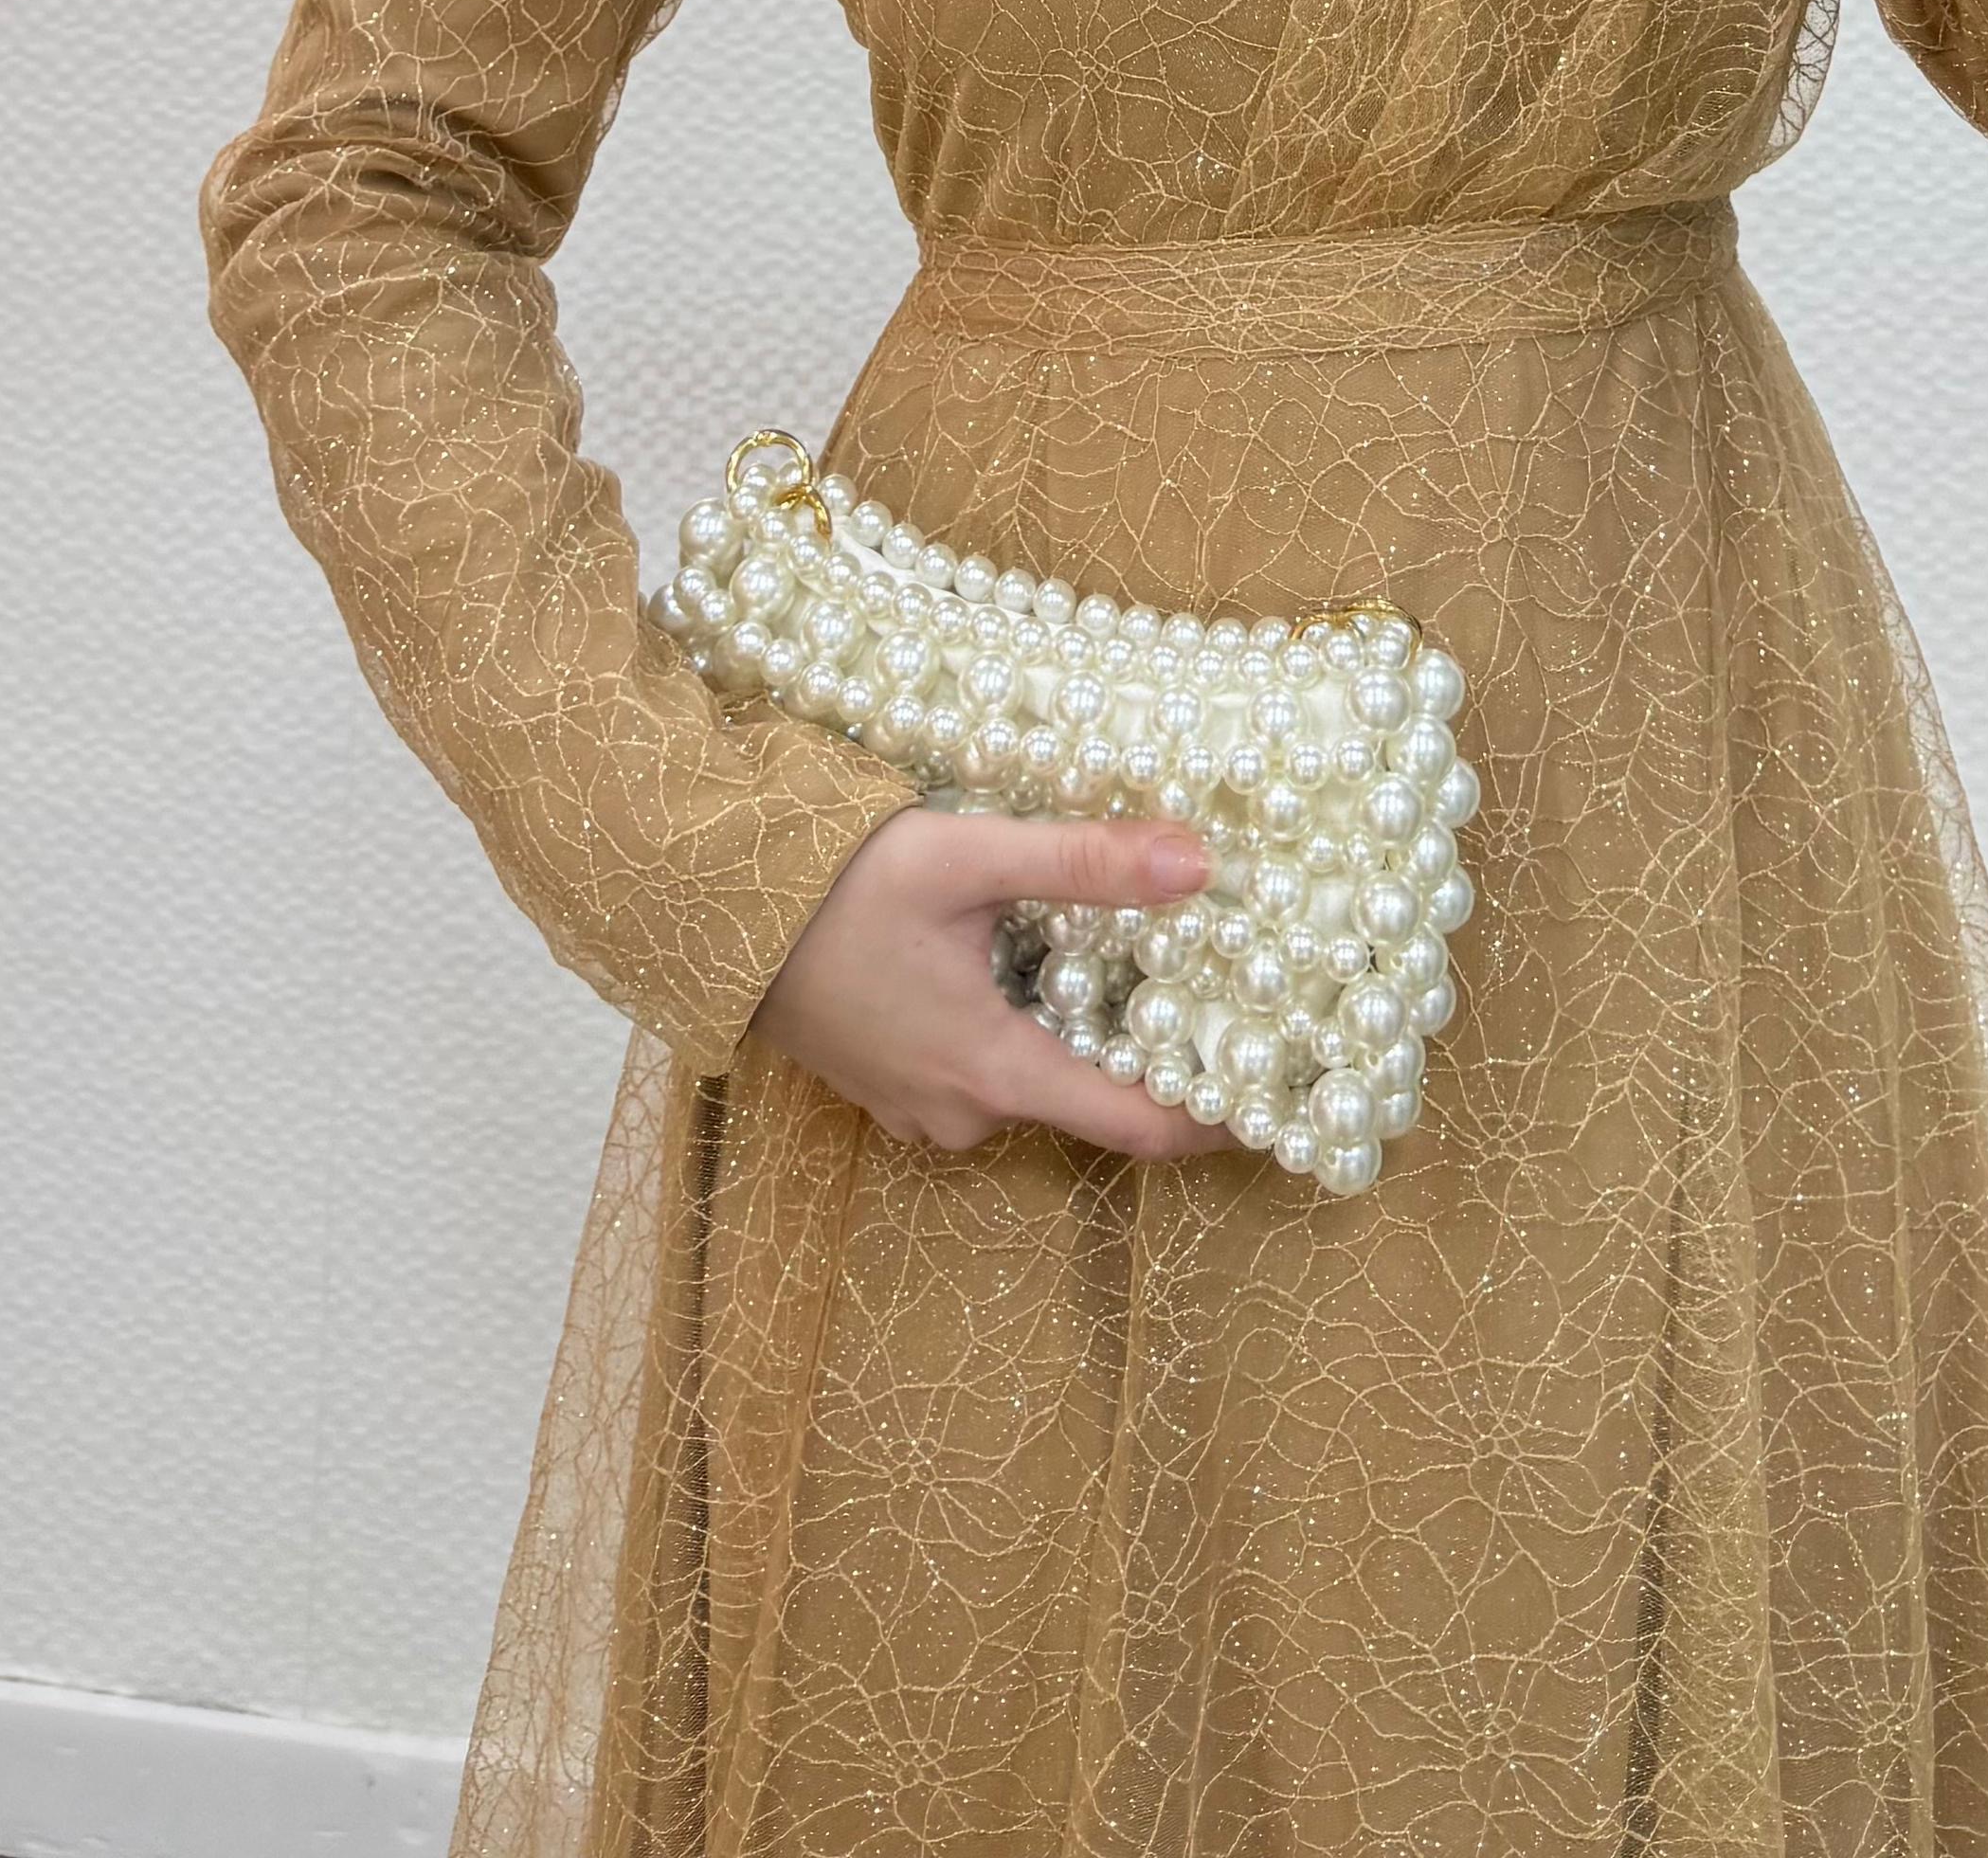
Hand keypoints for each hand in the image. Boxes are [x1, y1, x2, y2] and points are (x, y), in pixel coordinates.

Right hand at [747, 805, 1235, 1159]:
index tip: (1276, 1099)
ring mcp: (918, 1107)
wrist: (711, 906)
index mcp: (996, 1071)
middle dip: (1142, 1052)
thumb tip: (1199, 862)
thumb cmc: (835, 885)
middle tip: (1205, 987)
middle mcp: (963, 1111)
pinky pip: (978, 1072)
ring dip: (1070, 1032)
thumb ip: (1084, 862)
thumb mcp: (969, 858)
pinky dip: (1014, 1029)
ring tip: (1120, 958)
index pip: (1135, 1129)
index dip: (1211, 1121)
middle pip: (1086, 1100)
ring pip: (1029, 1080)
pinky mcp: (887, 1084)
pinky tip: (1022, 962)